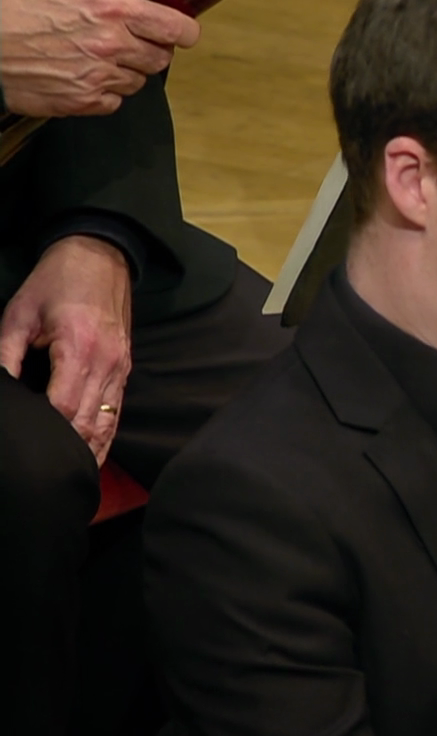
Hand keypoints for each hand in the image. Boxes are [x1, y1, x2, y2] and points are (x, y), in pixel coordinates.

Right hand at [0, 0, 199, 116]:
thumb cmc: (9, 2)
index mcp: (112, 8)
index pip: (176, 28)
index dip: (184, 30)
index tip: (182, 30)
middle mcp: (111, 44)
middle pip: (161, 57)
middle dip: (153, 48)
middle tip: (132, 38)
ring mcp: (98, 76)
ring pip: (138, 81)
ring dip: (128, 70)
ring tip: (102, 55)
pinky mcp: (81, 101)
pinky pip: (114, 102)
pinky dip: (107, 92)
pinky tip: (87, 74)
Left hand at [0, 235, 134, 462]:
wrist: (99, 257)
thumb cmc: (54, 283)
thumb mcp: (18, 314)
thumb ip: (5, 355)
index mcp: (79, 348)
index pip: (63, 406)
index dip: (47, 433)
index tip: (29, 452)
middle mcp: (106, 362)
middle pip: (88, 422)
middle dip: (69, 452)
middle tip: (48, 478)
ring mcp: (121, 366)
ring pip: (107, 422)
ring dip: (91, 451)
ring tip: (73, 478)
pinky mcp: (125, 367)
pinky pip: (118, 410)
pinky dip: (107, 436)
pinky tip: (94, 453)